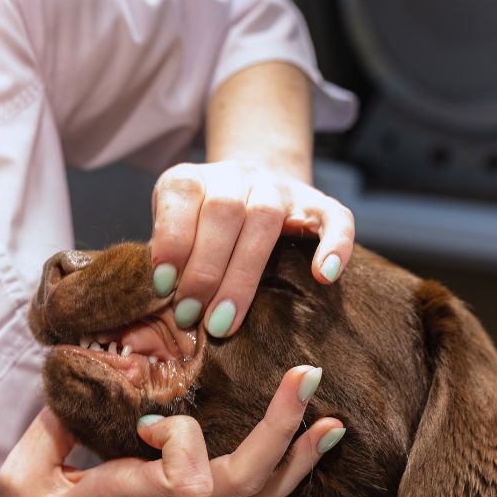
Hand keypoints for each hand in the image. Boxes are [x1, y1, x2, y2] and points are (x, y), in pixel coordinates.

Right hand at [0, 366, 343, 496]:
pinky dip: (284, 471)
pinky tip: (305, 441)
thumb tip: (87, 373)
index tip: (149, 423)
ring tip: (329, 417)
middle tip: (305, 377)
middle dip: (277, 430)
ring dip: (295, 456)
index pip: (178, 482)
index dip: (181, 446)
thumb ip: (52, 423)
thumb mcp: (21, 478)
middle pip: (240, 483)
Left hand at [150, 159, 354, 337]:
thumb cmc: (196, 231)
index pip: (182, 196)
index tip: (163, 286)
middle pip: (224, 212)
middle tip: (191, 316)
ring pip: (266, 217)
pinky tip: (324, 277)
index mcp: (192, 178)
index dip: (172, 242)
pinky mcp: (318, 204)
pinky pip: (335, 218)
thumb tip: (161, 302)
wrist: (247, 192)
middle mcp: (236, 175)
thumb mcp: (170, 234)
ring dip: (243, 274)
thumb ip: (165, 257)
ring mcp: (280, 187)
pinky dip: (335, 245)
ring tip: (225, 321)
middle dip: (205, 271)